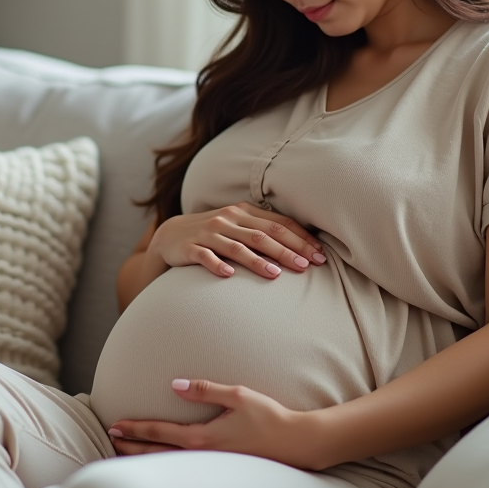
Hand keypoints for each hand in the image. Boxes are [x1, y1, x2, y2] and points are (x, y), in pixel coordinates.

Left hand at [107, 379, 324, 469]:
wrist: (295, 442)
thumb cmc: (269, 417)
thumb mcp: (237, 395)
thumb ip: (204, 389)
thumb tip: (174, 384)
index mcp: (203, 438)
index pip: (161, 433)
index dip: (136, 429)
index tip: (116, 425)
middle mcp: (203, 455)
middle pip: (158, 454)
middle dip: (132, 446)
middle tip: (111, 439)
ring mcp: (211, 464)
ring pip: (169, 463)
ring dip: (145, 456)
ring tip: (126, 450)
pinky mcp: (220, 467)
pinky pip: (184, 466)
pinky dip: (165, 461)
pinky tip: (161, 456)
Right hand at [148, 202, 326, 279]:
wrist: (170, 236)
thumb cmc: (213, 234)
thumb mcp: (238, 226)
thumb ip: (263, 231)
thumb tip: (302, 246)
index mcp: (243, 212)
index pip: (278, 223)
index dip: (300, 238)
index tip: (319, 255)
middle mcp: (228, 219)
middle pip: (262, 234)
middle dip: (286, 250)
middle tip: (307, 265)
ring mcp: (208, 233)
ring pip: (237, 246)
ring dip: (257, 260)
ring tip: (275, 274)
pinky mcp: (190, 248)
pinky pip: (205, 256)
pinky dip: (217, 264)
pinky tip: (230, 275)